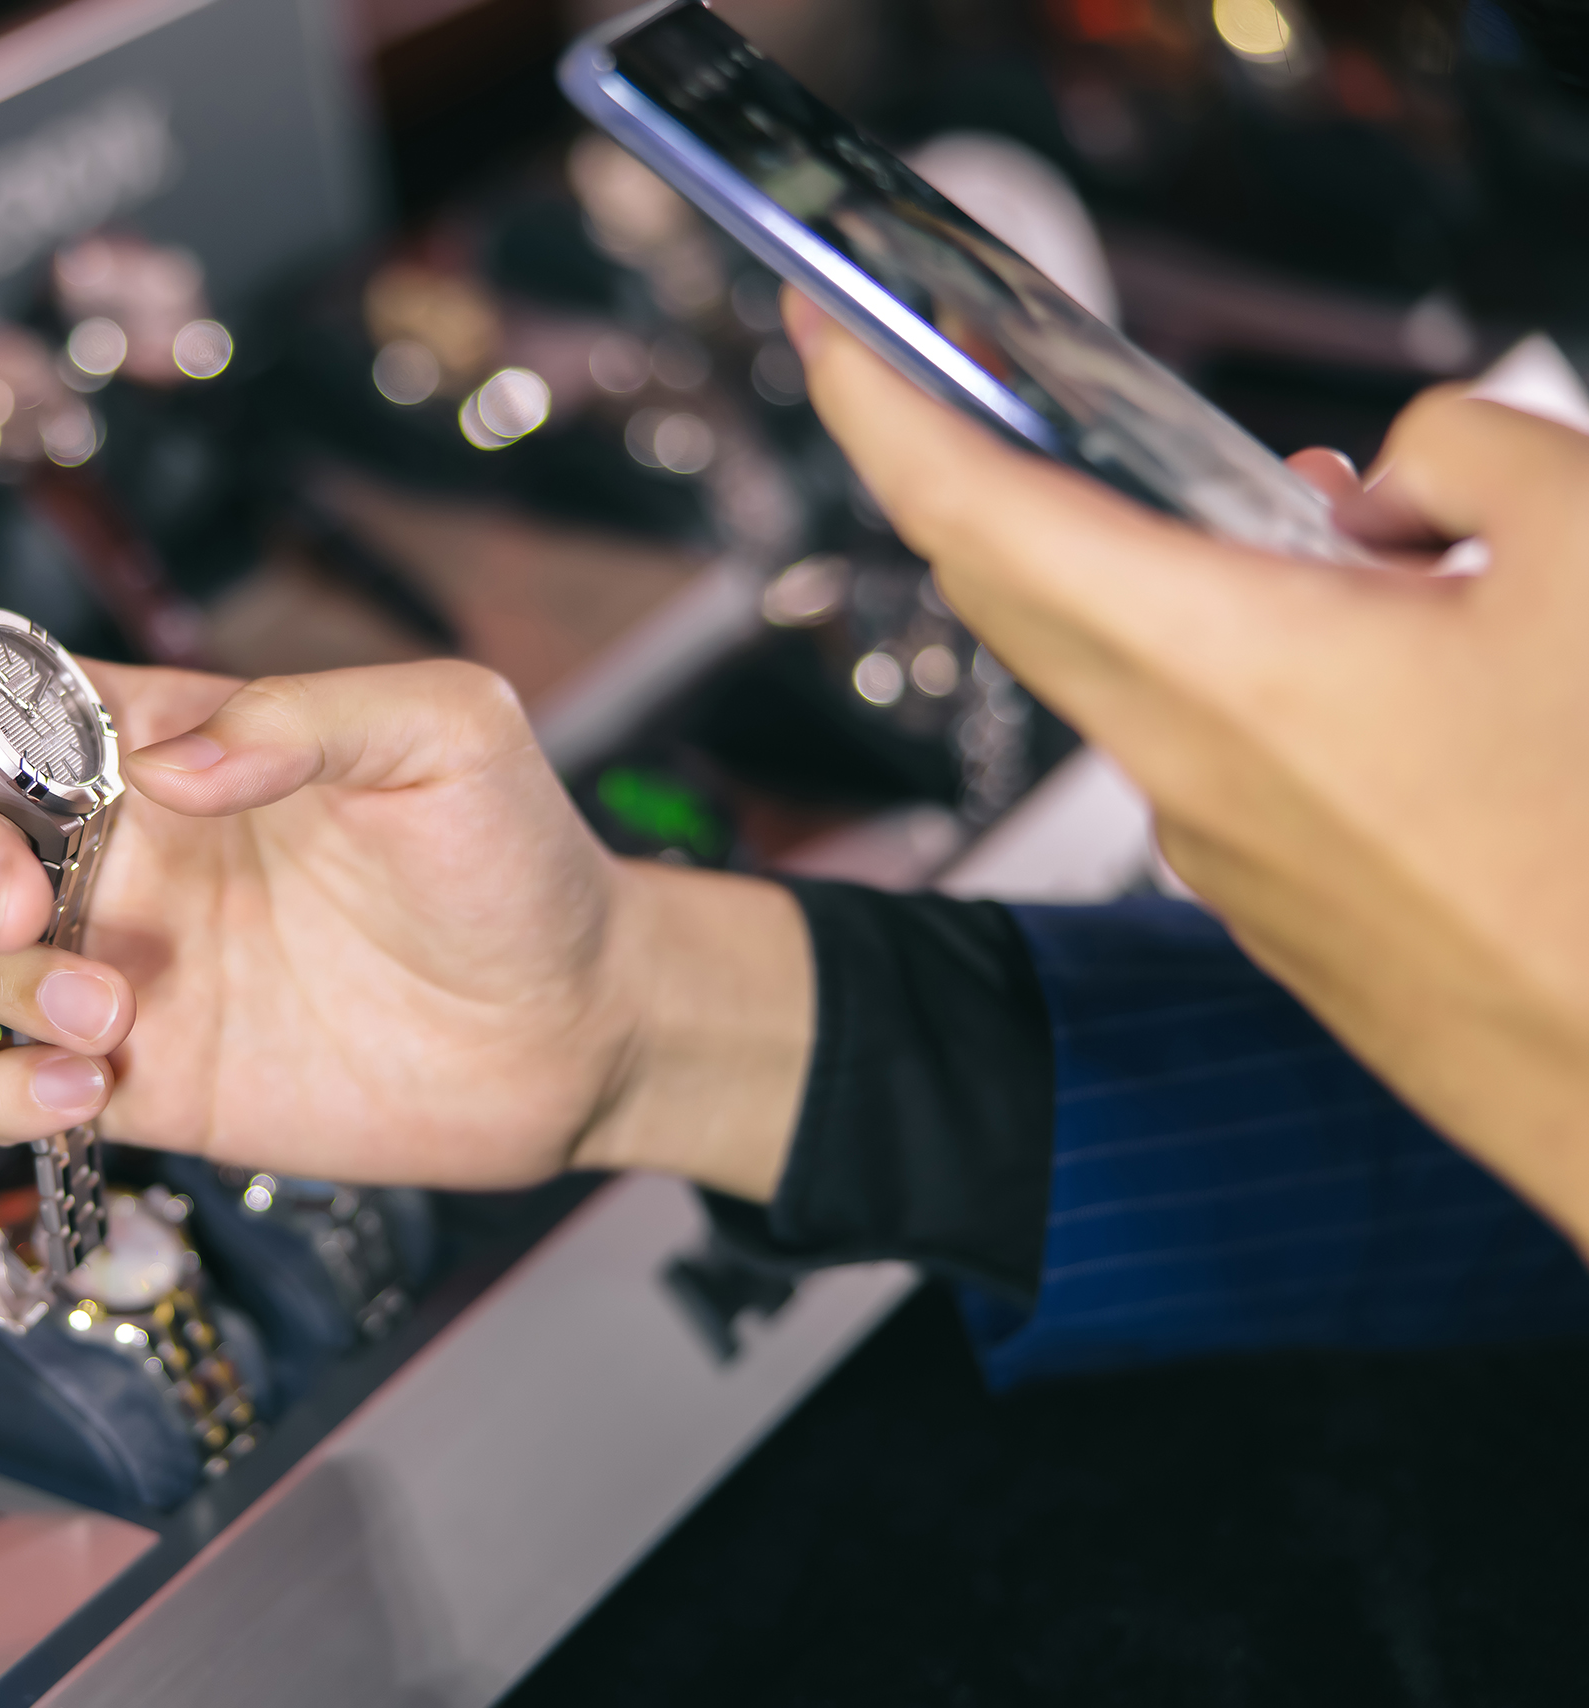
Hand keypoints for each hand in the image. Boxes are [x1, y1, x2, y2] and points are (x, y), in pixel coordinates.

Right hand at [0, 657, 811, 1196]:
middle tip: (27, 910)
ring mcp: (124, 966)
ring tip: (103, 1017)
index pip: (20, 699)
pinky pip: (1, 1085)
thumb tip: (170, 764)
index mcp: (183, 747)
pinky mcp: (141, 1079)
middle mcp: (132, 852)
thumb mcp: (445, 736)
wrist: (574, 1030)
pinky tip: (83, 1090)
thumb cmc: (518, 863)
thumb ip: (309, 717)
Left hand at [787, 290, 1588, 1246]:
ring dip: (1144, 560)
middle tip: (976, 366)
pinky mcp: (1284, 913)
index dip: (879, 399)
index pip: (974, 506)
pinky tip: (1360, 641)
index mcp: (1223, 665)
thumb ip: (1472, 456)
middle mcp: (1186, 768)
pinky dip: (1229, 660)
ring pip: (1123, 666)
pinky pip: (1209, 750)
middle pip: (1012, 583)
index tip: (820, 326)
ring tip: (1299, 500)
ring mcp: (1225, 856)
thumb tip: (1400, 477)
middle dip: (971, 460)